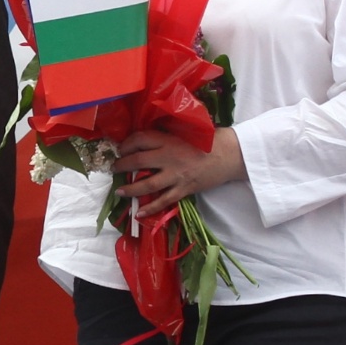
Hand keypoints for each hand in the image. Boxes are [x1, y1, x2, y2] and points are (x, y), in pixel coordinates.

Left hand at [113, 126, 244, 219]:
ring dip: (130, 189)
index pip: (140, 139)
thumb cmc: (210, 140)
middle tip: (115, 169)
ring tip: (120, 191)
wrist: (230, 155)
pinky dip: (150, 208)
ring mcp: (176, 175)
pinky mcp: (184, 189)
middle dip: (122, 165)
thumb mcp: (185, 131)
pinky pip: (164, 200)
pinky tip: (139, 213)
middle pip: (138, 161)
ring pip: (147, 184)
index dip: (126, 144)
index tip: (120, 148)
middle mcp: (169, 156)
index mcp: (169, 139)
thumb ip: (167, 135)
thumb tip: (146, 139)